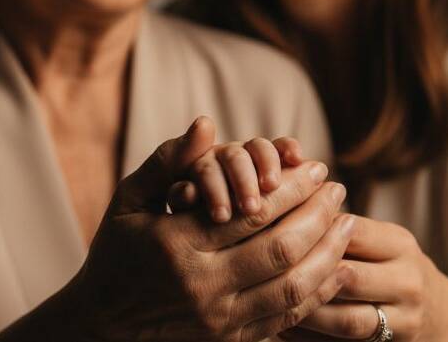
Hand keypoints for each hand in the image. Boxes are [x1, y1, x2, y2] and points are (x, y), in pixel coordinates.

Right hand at [69, 117, 357, 341]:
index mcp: (176, 244)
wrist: (100, 329)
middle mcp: (201, 285)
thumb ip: (168, 162)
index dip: (292, 187)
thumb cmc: (116, 256)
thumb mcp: (127, 202)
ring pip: (292, 286)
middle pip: (281, 248)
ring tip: (347, 223)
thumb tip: (206, 125)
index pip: (252, 211)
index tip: (315, 167)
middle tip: (338, 190)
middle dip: (319, 214)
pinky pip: (287, 318)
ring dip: (328, 252)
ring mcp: (218, 320)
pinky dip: (318, 291)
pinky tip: (334, 266)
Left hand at [280, 216, 447, 341]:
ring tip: (265, 301)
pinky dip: (308, 339)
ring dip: (302, 312)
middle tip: (260, 267)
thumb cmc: (389, 265)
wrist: (436, 313)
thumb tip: (281, 204)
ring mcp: (404, 320)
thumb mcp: (379, 240)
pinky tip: (280, 326)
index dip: (307, 230)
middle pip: (347, 277)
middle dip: (302, 273)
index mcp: (399, 244)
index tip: (269, 228)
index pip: (350, 232)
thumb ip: (340, 227)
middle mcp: (408, 280)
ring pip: (345, 319)